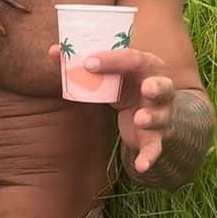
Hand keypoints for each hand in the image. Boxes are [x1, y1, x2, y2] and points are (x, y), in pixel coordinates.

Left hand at [48, 45, 174, 172]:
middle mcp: (158, 90)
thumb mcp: (108, 74)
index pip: (133, 59)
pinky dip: (149, 157)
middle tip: (147, 88)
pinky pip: (155, 148)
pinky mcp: (155, 138)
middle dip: (157, 87)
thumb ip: (82, 63)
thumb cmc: (124, 87)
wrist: (147, 115)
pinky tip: (141, 166)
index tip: (88, 62)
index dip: (112, 60)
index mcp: (146, 67)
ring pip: (160, 117)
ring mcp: (159, 114)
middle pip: (163, 86)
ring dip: (151, 118)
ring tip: (140, 119)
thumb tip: (53, 51)